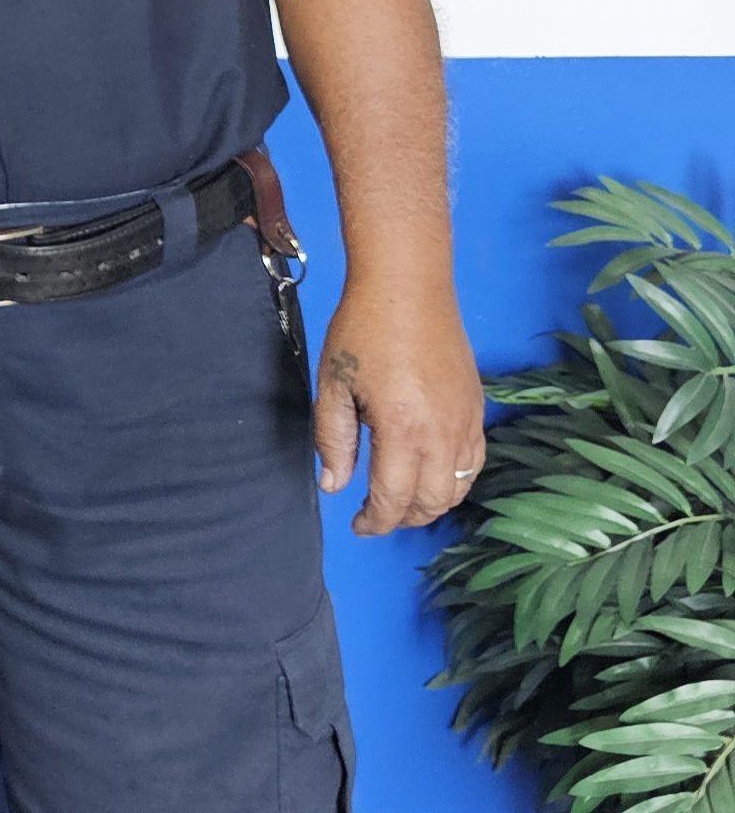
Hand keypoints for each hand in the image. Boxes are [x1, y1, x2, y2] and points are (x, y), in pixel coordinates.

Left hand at [314, 273, 485, 534]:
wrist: (408, 287)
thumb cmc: (362, 330)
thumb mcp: (334, 384)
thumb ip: (333, 439)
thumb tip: (335, 486)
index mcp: (403, 430)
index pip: (393, 498)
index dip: (375, 521)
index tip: (357, 525)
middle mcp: (442, 434)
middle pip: (431, 502)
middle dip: (402, 517)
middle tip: (376, 514)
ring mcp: (466, 423)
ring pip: (458, 487)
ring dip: (430, 504)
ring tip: (401, 500)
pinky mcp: (477, 409)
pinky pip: (474, 463)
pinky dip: (455, 481)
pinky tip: (433, 476)